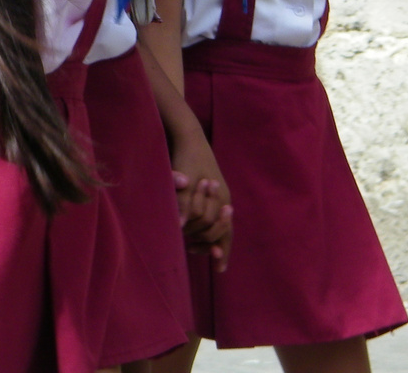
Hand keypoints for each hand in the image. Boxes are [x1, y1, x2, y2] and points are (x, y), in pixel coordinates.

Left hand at [170, 131, 232, 270]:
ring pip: (220, 224)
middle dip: (213, 243)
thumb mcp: (184, 180)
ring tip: (199, 249)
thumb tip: (181, 226)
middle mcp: (224, 198)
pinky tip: (197, 233)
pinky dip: (209, 227)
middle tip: (200, 253)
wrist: (190, 138)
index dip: (222, 250)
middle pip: (224, 230)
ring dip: (210, 237)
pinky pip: (215, 215)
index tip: (219, 268)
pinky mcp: (212, 191)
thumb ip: (184, 203)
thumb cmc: (187, 158)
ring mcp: (219, 194)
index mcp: (220, 197)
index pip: (225, 231)